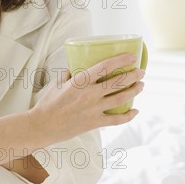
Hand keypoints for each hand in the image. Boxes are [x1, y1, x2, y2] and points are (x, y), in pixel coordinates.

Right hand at [29, 53, 144, 144]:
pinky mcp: (94, 122)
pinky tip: (135, 111)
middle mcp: (90, 94)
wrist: (43, 126)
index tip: (132, 57)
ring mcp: (94, 109)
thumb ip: (70, 73)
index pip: (105, 66)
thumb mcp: (58, 82)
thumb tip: (77, 65)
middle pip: (118, 82)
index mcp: (80, 81)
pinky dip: (128, 116)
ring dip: (134, 91)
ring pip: (121, 98)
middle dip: (133, 75)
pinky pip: (116, 120)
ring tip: (141, 85)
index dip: (121, 60)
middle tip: (141, 72)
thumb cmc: (48, 103)